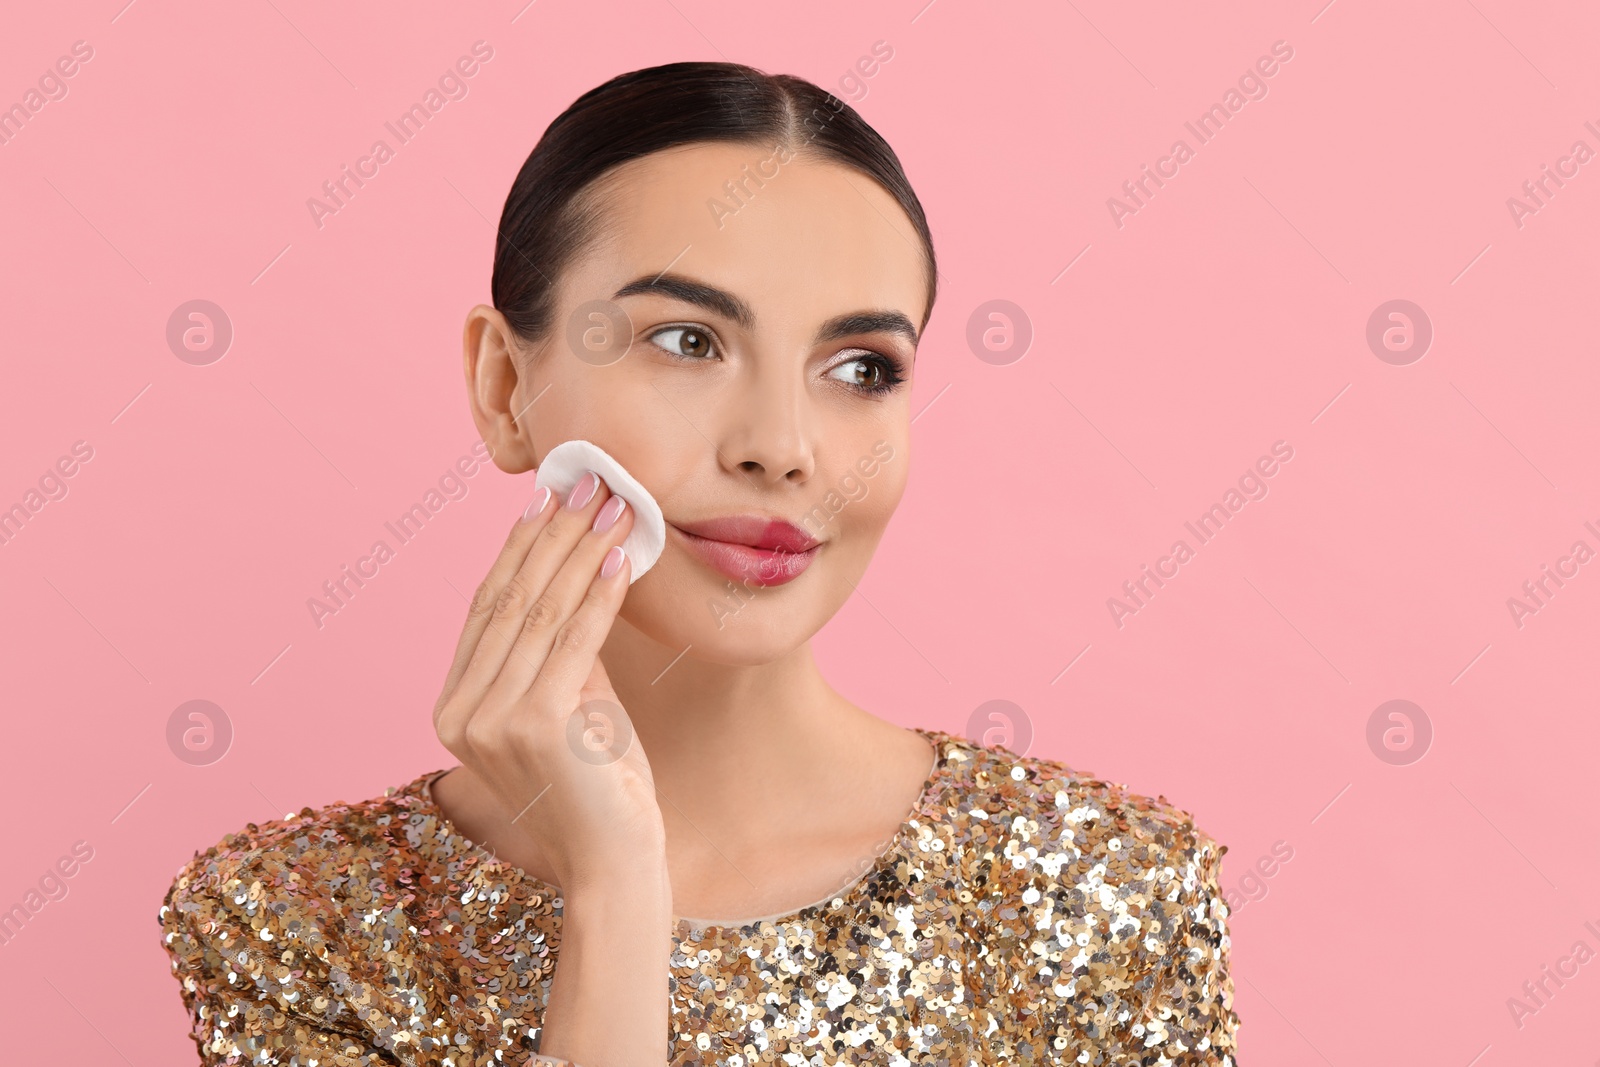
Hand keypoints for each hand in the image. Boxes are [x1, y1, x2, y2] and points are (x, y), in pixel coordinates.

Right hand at [433, 470, 665, 893]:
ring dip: (581, 551)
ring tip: (614, 506)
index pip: (488, 608)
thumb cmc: (599, 788)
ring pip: (540, 612)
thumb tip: (581, 574)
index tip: (548, 498)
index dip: (520, 547)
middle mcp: (459, 711)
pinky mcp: (533, 724)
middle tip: (588, 482)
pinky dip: (600, 595)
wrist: (613, 865)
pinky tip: (621, 559)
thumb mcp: (568, 707)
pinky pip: (574, 641)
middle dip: (553, 534)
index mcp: (455, 706)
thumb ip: (559, 653)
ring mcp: (490, 719)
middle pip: (510, 600)